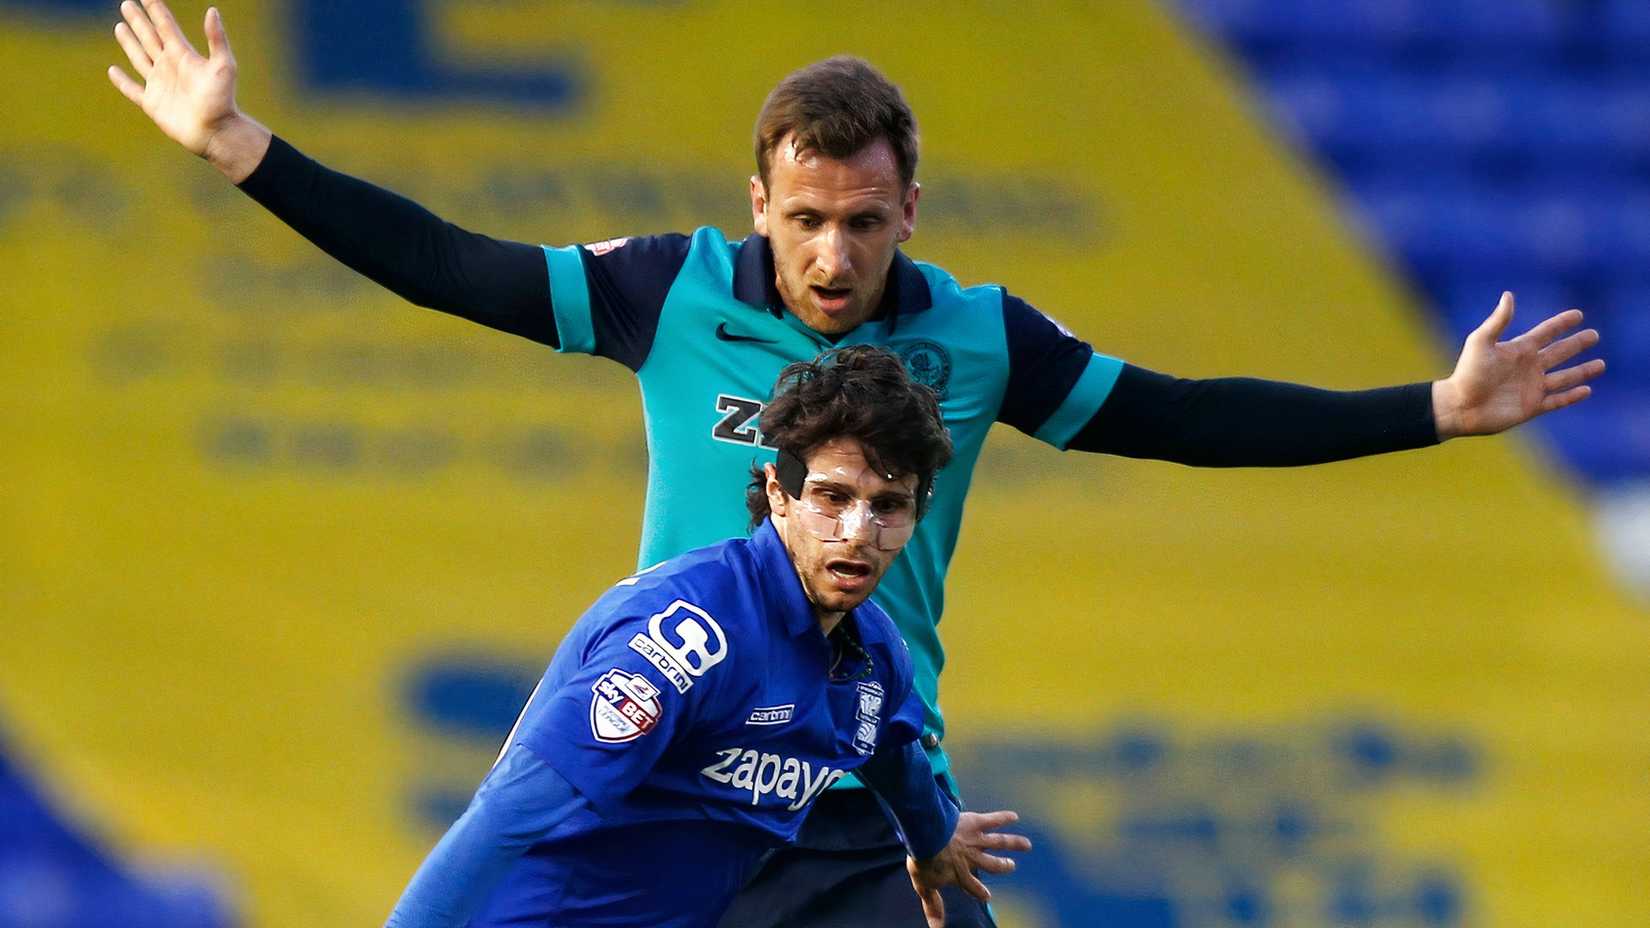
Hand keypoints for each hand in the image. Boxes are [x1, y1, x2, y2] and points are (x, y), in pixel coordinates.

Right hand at [107, 1, 269, 181]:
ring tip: (120, 26)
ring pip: (140, 57)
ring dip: (129, 42)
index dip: (156, 10)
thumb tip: (212, 10)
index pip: (166, 26)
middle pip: (149, 37)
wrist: (216, 132)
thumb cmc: (222, 100)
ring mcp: (159, 84)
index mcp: (183, 55)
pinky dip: (122, 81)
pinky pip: (132, 89)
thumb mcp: (223, 66)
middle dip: (138, 20)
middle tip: (126, 3)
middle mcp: (170, 67)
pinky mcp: (152, 103)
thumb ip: (217, 39)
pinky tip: (112, 70)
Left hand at [905, 810, 1030, 927]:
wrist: (927, 836)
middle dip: (1003, 865)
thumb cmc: (924, 859)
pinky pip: (993, 820)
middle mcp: (972, 858)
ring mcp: (975, 841)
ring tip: (1027, 844)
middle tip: (1011, 865)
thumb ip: (932, 903)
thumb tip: (936, 927)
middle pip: (991, 864)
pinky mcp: (975, 823)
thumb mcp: (924, 885)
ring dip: (1014, 843)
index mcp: (960, 873)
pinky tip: (1014, 816)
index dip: (979, 892)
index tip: (987, 896)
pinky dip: (1003, 818)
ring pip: (999, 842)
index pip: (972, 886)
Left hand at [1432, 291, 1603, 438]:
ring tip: (1601, 364)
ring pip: (1564, 377)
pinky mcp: (1532, 406)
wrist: (1459, 406)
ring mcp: (1531, 387)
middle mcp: (1528, 367)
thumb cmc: (1468, 373)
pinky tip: (1587, 390)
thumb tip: (1509, 295)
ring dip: (1582, 371)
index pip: (1546, 332)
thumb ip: (1498, 321)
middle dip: (1577, 344)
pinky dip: (1572, 396)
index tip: (1578, 314)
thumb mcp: (1481, 342)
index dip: (1561, 323)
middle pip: (1559, 352)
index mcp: (1518, 350)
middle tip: (1594, 335)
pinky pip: (1557, 400)